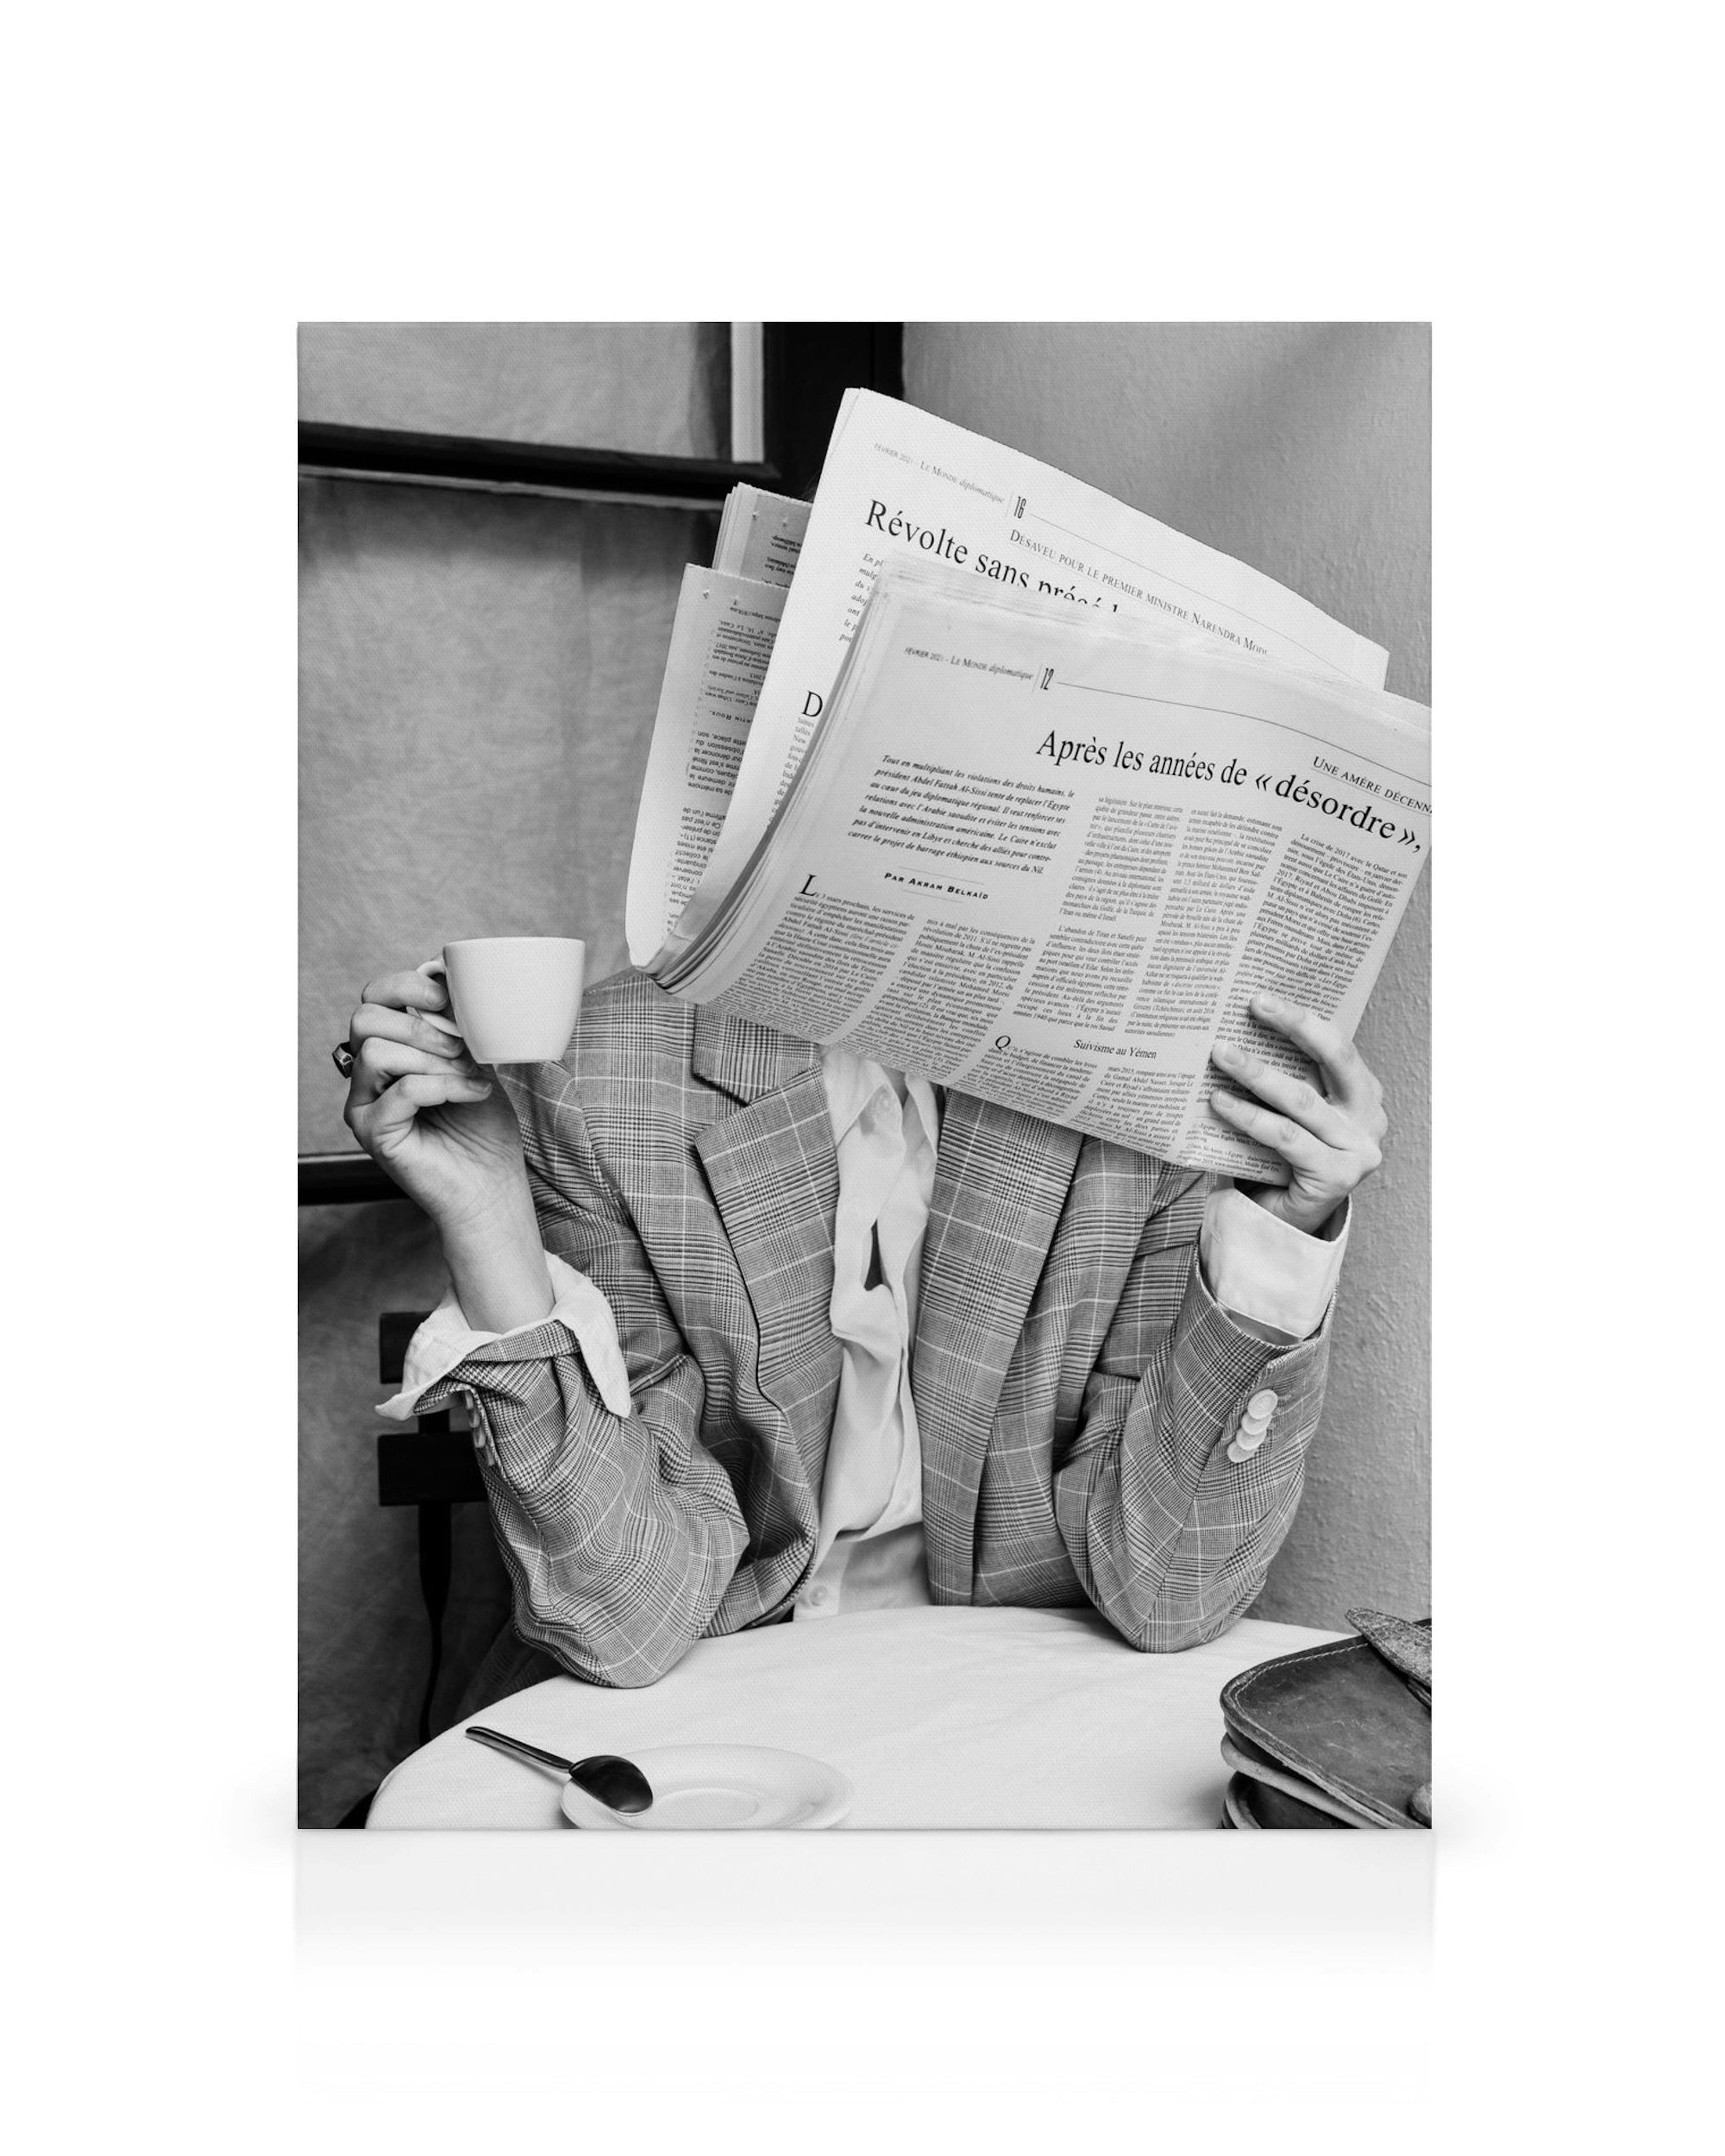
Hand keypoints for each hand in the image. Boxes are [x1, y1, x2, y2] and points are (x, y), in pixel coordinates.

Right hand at [341, 964, 527, 1232]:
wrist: (491, 1183)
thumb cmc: (483, 1125)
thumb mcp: (475, 1061)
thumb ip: (458, 1024)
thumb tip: (450, 976)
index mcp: (388, 1050)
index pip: (373, 998)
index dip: (405, 987)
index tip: (445, 995)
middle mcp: (367, 1076)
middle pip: (364, 1019)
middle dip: (419, 1025)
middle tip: (460, 1048)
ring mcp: (364, 1105)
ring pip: (376, 1052)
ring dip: (433, 1059)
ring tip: (468, 1076)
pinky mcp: (373, 1133)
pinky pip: (402, 1090)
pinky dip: (443, 1086)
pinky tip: (471, 1094)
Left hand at [1208, 992, 1387, 1235]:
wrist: (1285, 1220)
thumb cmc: (1282, 1156)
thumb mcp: (1290, 1110)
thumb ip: (1283, 1076)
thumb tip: (1237, 1028)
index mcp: (1364, 1092)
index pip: (1339, 1044)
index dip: (1303, 1018)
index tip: (1262, 997)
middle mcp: (1371, 1117)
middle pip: (1336, 1058)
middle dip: (1295, 1026)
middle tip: (1252, 1005)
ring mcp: (1359, 1149)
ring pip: (1302, 1100)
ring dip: (1257, 1073)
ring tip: (1220, 1054)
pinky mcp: (1337, 1177)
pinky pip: (1285, 1138)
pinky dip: (1249, 1117)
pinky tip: (1219, 1102)